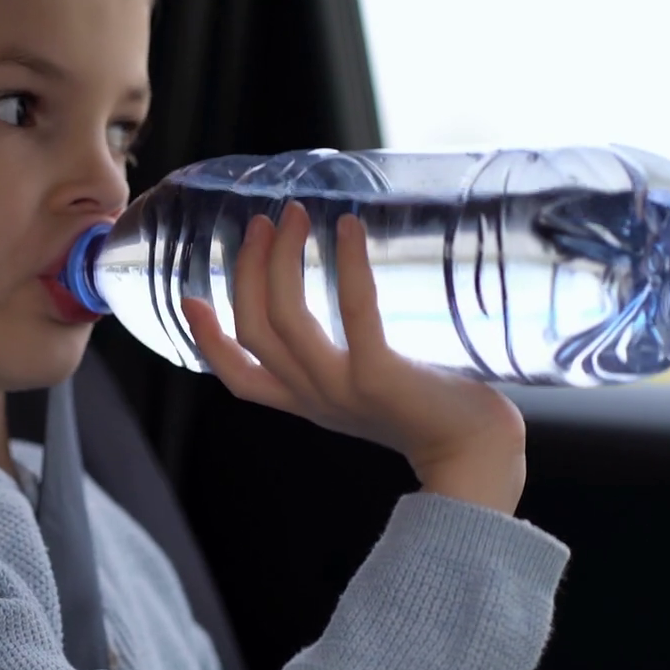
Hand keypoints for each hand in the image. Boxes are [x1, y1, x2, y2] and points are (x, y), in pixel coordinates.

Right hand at [180, 202, 526, 513]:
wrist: (479, 453)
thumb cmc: (437, 415)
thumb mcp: (374, 388)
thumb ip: (352, 358)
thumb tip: (353, 296)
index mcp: (308, 403)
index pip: (237, 376)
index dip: (206, 339)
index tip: (190, 296)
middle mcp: (315, 398)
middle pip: (255, 330)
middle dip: (249, 270)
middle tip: (266, 221)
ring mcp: (342, 388)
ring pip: (285, 319)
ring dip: (284, 259)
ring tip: (297, 215)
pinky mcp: (379, 376)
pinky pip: (352, 313)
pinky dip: (346, 266)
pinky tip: (349, 229)